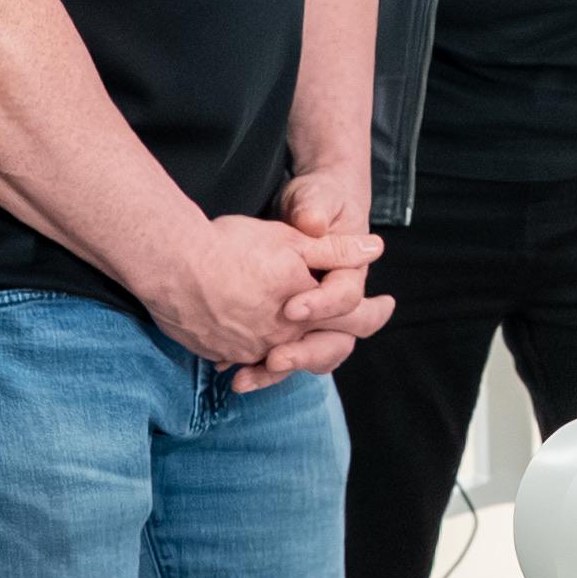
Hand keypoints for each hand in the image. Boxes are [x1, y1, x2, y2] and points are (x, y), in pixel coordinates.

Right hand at [150, 209, 394, 383]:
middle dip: (327, 342)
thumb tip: (377, 250)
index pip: (352, 319)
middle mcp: (279, 339)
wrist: (170, 263)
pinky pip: (238, 358)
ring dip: (283, 353)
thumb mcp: (291, 240)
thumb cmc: (232, 247)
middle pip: (315, 349)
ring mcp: (245, 350)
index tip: (385, 307)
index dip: (372, 312)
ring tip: (287, 346)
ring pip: (273, 358)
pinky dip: (246, 353)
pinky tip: (245, 343)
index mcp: (304, 312)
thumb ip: (335, 250)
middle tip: (330, 334)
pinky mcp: (216, 352)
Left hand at [247, 200, 394, 391]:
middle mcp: (337, 307)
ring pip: (304, 359)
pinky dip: (255, 368)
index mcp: (349, 277)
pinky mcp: (288, 329)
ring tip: (244, 377)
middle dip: (304, 353)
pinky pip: (278, 359)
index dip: (321, 306)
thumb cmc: (315, 202)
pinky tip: (227, 370)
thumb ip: (318, 213)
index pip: (346, 300)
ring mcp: (312, 322)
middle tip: (276, 359)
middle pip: (334, 343)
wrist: (304, 208)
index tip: (291, 308)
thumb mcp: (315, 200)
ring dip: (275, 372)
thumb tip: (327, 228)